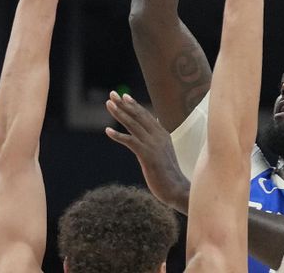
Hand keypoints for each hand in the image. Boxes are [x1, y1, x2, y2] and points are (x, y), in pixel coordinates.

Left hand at [105, 91, 190, 214]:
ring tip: (108, 104)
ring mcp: (153, 145)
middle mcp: (158, 136)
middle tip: (112, 94)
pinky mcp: (147, 155)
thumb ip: (158, 141)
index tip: (124, 96)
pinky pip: (130, 141)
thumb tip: (154, 132)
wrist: (176, 189)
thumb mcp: (163, 153)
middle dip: (124, 104)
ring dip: (119, 113)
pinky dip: (118, 135)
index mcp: (162, 134)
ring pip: (133, 125)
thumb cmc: (168, 174)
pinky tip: (107, 131)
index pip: (145, 115)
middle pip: (138, 116)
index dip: (134, 105)